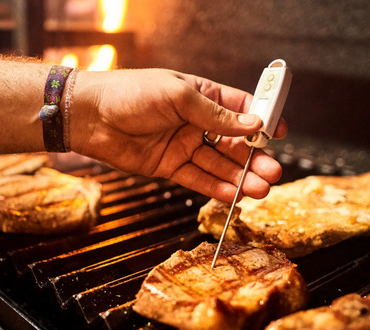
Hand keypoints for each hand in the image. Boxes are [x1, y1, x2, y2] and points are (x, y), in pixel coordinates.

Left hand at [70, 68, 284, 202]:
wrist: (90, 117)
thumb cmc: (129, 94)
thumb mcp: (177, 96)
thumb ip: (215, 114)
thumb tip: (253, 123)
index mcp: (202, 95)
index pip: (241, 108)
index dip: (262, 120)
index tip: (279, 133)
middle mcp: (196, 122)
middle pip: (234, 143)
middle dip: (255, 158)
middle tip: (273, 172)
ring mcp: (184, 146)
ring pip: (219, 165)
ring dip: (241, 177)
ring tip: (261, 189)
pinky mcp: (169, 166)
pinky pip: (198, 179)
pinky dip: (217, 188)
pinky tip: (235, 196)